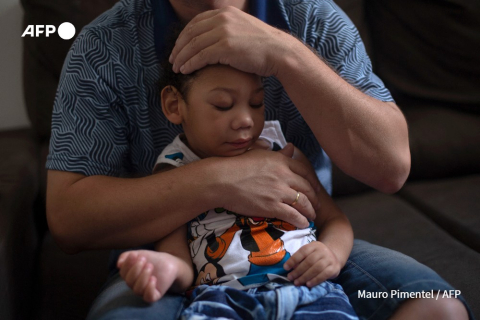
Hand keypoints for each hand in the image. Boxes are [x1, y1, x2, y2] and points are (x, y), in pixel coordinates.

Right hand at [117, 250, 183, 301]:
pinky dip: (149, 288)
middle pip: (129, 281)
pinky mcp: (154, 295)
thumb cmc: (153, 259)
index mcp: (130, 275)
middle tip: (145, 260)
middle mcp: (135, 285)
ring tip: (150, 266)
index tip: (134, 254)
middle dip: (136, 269)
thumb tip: (118, 265)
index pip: (123, 273)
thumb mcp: (139, 254)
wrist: (170, 263)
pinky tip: (153, 278)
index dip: (127, 264)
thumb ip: (126, 256)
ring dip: (143, 277)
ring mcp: (144, 291)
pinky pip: (148, 297)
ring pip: (137, 290)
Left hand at [169, 6, 289, 75]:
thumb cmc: (263, 47)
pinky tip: (185, 70)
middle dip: (179, 47)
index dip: (184, 35)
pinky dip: (190, 63)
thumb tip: (214, 41)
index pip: (196, 22)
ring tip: (176, 67)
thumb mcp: (243, 30)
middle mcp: (223, 19)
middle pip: (191, 33)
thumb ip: (228, 30)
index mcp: (226, 13)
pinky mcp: (225, 47)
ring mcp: (223, 32)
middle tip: (173, 59)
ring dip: (181, 57)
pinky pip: (200, 56)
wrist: (279, 52)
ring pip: (193, 45)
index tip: (179, 47)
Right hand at [215, 144, 320, 228]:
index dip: (312, 182)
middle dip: (314, 198)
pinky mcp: (272, 206)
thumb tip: (291, 147)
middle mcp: (283, 175)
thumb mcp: (259, 153)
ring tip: (311, 216)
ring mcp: (279, 191)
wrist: (221, 180)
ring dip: (310, 211)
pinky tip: (303, 224)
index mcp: (281, 160)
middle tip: (316, 205)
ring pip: (303, 202)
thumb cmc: (235, 166)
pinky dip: (301, 220)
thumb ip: (278, 153)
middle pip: (307, 188)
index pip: (304, 171)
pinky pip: (293, 215)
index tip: (314, 188)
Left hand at [283, 241, 340, 286]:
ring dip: (305, 277)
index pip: (302, 251)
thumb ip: (300, 259)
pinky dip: (315, 280)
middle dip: (298, 271)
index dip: (293, 260)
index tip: (285, 268)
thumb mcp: (309, 253)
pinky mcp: (334, 268)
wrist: (334, 257)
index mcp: (314, 245)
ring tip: (297, 282)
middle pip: (309, 261)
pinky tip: (308, 284)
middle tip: (290, 278)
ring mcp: (330, 259)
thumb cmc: (317, 257)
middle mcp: (323, 250)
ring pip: (316, 268)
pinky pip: (324, 275)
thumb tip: (290, 268)